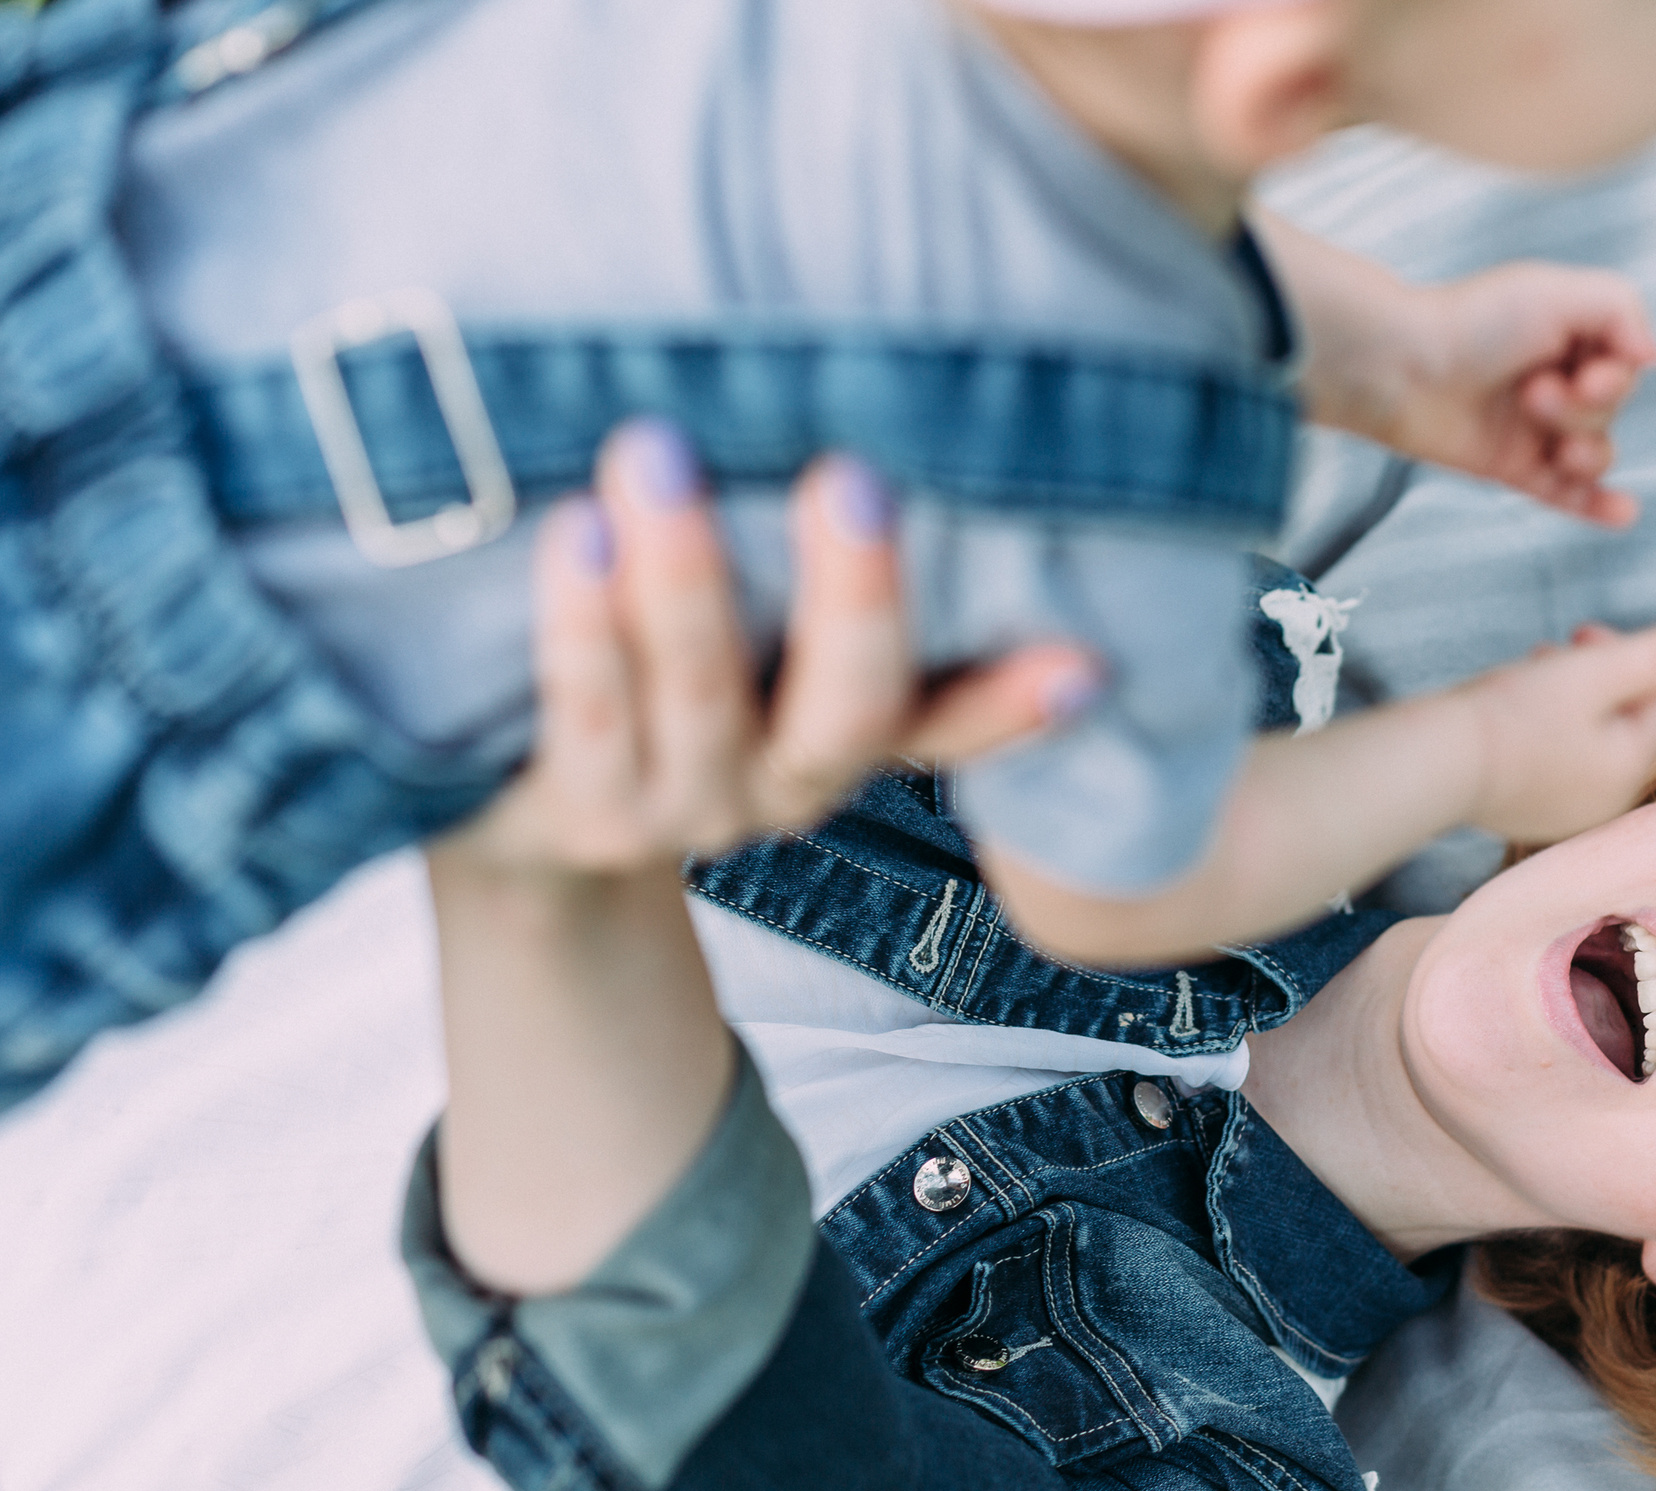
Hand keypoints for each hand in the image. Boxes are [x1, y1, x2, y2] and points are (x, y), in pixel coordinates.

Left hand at [442, 422, 1096, 877]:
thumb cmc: (671, 679)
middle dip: (856, 597)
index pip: (959, 717)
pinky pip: (586, 712)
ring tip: (655, 454)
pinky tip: (571, 535)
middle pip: (848, 707)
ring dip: (687, 579)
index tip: (1085, 662)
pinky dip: (582, 625)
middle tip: (849, 480)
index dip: (1021, 702)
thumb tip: (970, 487)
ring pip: (702, 695)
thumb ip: (848, 580)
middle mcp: (788, 784)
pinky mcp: (578, 813)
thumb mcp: (775, 647)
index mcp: (854, 737)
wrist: (528, 828)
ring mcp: (684, 805)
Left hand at [1255, 218, 1655, 527]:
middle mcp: (1556, 378)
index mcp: (1569, 333)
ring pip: (1596, 453)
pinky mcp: (1514, 468)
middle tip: (1534, 394)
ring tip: (1555, 446)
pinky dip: (1598, 505)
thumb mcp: (1556, 292)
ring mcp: (1536, 428)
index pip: (1625, 364)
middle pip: (1611, 410)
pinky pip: (1567, 495)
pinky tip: (1623, 513)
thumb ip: (1620, 307)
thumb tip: (1655, 355)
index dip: (1616, 378)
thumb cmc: (1470, 322)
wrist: (1399, 370)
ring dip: (1588, 453)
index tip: (1586, 375)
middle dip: (1583, 410)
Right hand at [1454, 617, 1655, 844]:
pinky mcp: (1524, 812)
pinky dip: (1540, 728)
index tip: (1584, 632)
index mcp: (1629, 769)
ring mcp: (1561, 813)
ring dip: (1568, 697)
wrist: (1435, 765)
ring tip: (1528, 674)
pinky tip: (1507, 711)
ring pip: (1585, 739)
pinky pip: (1552, 761)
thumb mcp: (1595, 671)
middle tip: (1555, 650)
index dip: (1634, 655)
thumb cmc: (1514, 714)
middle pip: (1623, 721)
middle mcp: (1603, 802)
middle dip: (1598, 676)